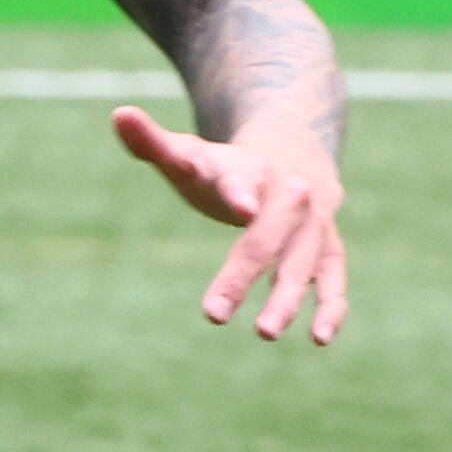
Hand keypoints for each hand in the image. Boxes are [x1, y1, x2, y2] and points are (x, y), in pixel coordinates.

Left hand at [110, 108, 347, 344]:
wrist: (294, 151)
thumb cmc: (225, 165)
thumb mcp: (190, 153)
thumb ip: (152, 142)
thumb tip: (117, 114)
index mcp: (249, 170)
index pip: (242, 181)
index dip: (240, 193)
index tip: (241, 208)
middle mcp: (288, 195)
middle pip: (267, 235)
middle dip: (243, 273)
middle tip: (212, 313)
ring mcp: (313, 224)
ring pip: (303, 261)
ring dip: (286, 298)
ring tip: (263, 333)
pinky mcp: (329, 249)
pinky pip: (334, 278)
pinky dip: (331, 307)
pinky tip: (320, 338)